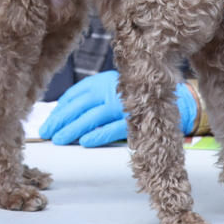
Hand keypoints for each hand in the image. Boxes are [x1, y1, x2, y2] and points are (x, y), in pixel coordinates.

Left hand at [38, 70, 195, 147]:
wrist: (176, 99)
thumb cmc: (139, 96)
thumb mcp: (113, 89)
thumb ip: (93, 97)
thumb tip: (65, 115)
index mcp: (103, 81)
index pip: (75, 96)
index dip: (59, 110)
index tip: (47, 124)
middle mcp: (111, 90)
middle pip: (79, 107)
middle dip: (60, 121)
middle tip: (47, 134)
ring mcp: (123, 104)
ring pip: (92, 117)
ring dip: (73, 130)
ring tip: (59, 140)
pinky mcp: (135, 118)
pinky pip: (113, 128)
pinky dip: (98, 135)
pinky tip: (85, 142)